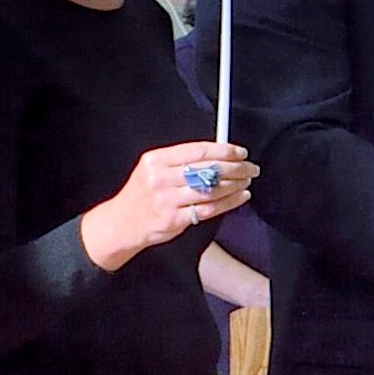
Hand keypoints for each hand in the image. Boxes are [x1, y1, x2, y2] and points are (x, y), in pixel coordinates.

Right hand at [82, 143, 255, 269]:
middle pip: (207, 169)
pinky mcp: (174, 220)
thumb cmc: (142, 194)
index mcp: (156, 160)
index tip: (240, 152)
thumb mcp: (153, 169)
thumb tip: (218, 153)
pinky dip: (229, 202)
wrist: (122, 223)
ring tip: (247, 181)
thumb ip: (181, 161)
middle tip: (251, 168)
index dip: (224, 151)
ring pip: (211, 190)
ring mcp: (167, 200)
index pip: (198, 151)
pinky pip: (209, 209)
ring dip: (235, 184)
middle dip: (236, 168)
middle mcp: (161, 179)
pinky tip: (240, 197)